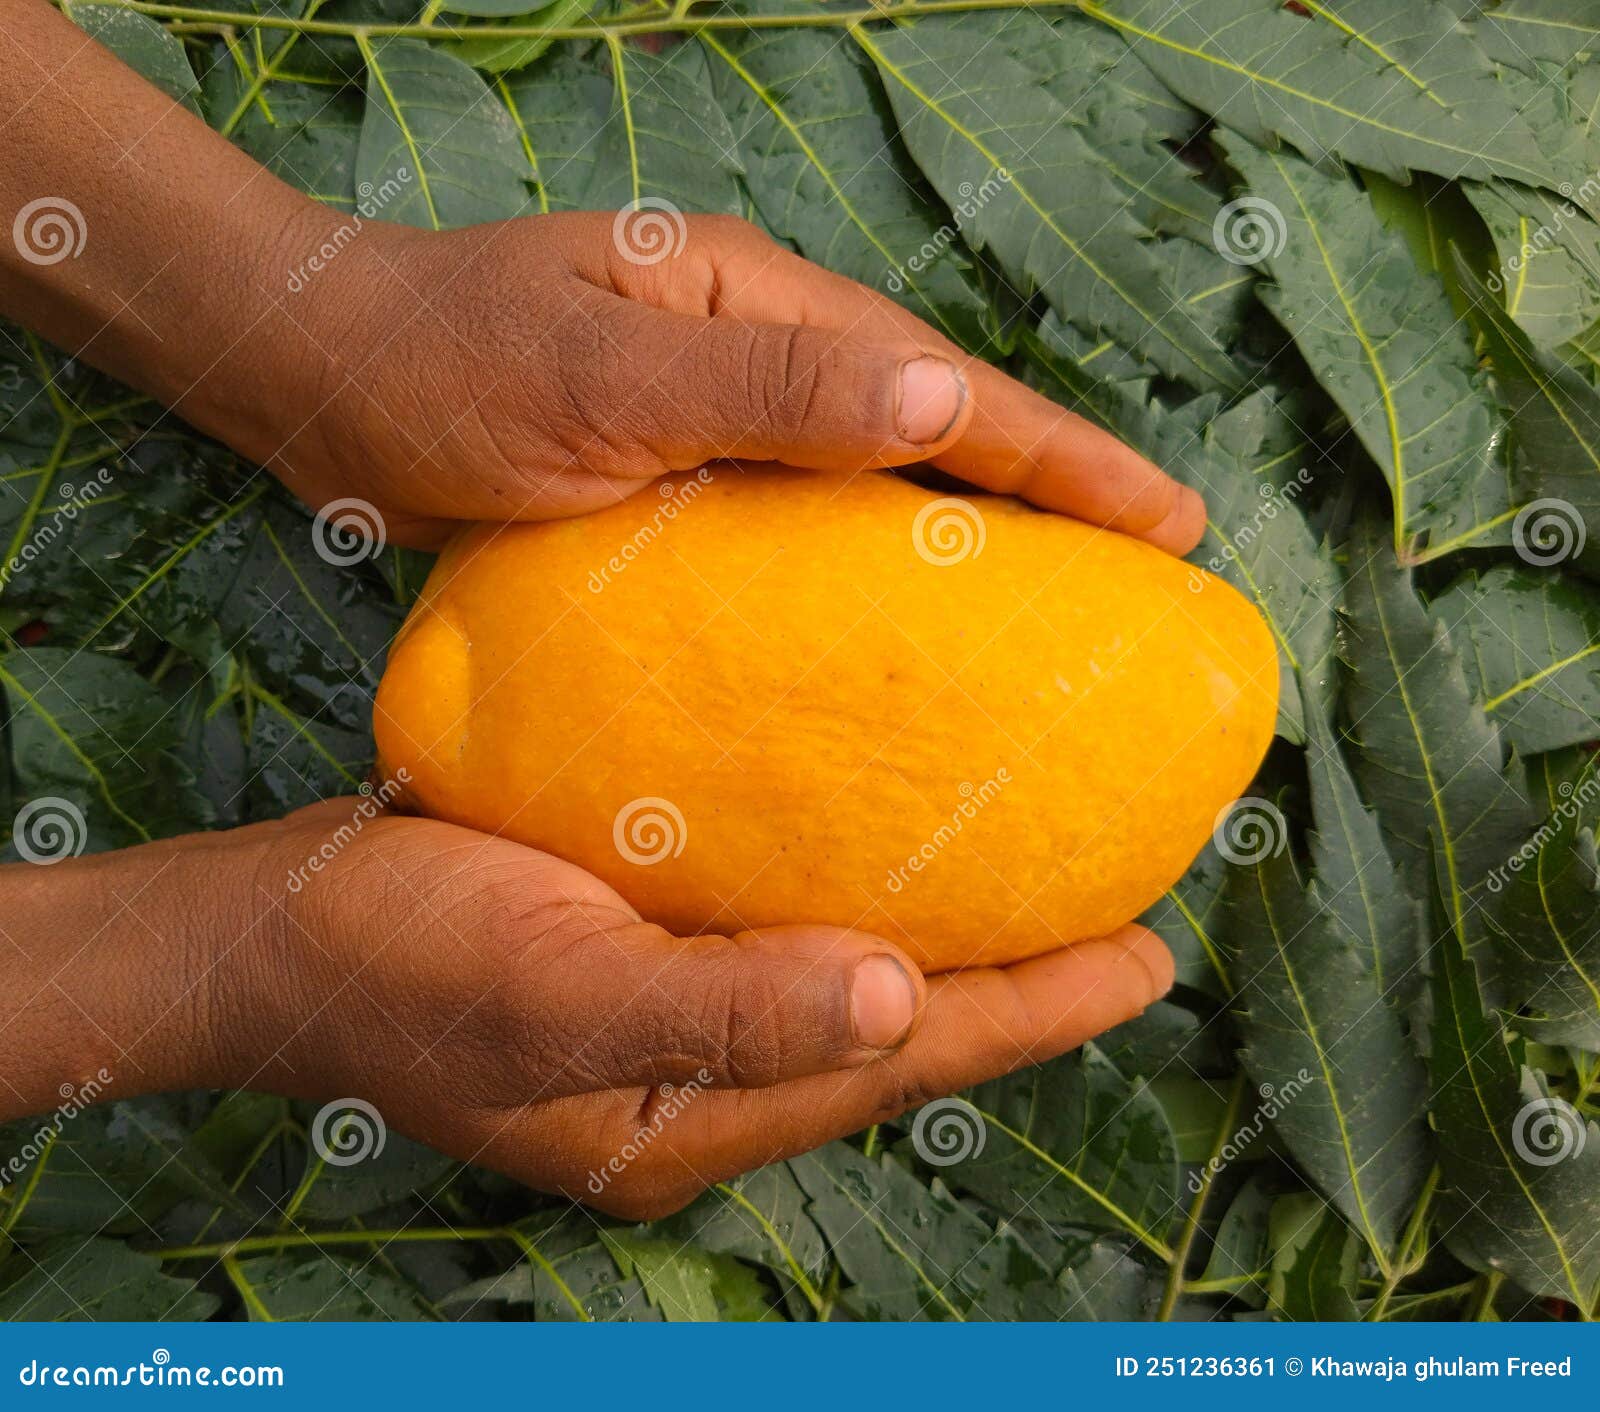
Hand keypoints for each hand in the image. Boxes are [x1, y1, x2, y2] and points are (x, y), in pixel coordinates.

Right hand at [0, 803, 1172, 1219]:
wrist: (271, 934)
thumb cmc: (402, 963)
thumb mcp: (558, 996)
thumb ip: (725, 1011)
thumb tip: (898, 1004)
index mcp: (703, 1108)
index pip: (912, 1062)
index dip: (1036, 1013)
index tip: (1147, 954)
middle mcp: (707, 1078)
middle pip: (901, 1032)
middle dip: (1016, 984)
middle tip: (1120, 912)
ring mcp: (674, 1024)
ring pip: (850, 985)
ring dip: (944, 940)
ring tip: (1033, 876)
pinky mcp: (640, 960)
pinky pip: (782, 936)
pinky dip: (853, 897)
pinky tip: (876, 837)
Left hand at [279, 212, 1206, 549]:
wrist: (321, 379)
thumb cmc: (444, 363)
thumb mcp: (599, 372)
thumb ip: (760, 385)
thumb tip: (933, 406)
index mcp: (760, 303)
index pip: (944, 389)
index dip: (1064, 457)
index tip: (1169, 521)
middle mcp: (759, 354)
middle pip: (935, 434)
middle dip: (1050, 499)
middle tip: (1150, 581)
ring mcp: (723, 419)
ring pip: (875, 489)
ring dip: (969, 546)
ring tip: (1060, 628)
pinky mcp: (683, 484)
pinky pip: (801, 536)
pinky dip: (862, 585)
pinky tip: (892, 648)